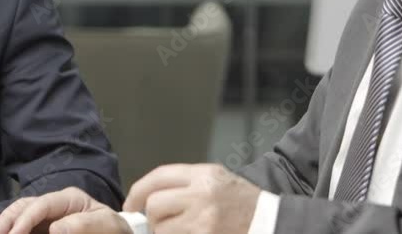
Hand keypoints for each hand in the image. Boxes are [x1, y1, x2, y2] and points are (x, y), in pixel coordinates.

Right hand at [0, 187, 130, 233]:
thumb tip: (56, 228)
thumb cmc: (113, 230)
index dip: (24, 219)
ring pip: (14, 215)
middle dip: (4, 223)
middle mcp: (52, 204)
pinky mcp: (39, 226)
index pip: (40, 205)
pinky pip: (16, 225)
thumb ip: (84, 225)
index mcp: (69, 199)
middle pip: (22, 207)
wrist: (114, 233)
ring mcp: (44, 215)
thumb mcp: (107, 226)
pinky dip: (0, 228)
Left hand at [126, 163, 261, 233]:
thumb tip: (148, 196)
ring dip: (164, 232)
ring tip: (181, 230)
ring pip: (161, 228)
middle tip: (160, 223)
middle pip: (155, 204)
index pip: (159, 176)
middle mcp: (203, 194)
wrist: (269, 222)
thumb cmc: (243, 202)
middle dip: (153, 217)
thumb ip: (185, 183)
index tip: (132, 204)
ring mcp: (204, 220)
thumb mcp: (217, 179)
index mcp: (204, 174)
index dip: (138, 191)